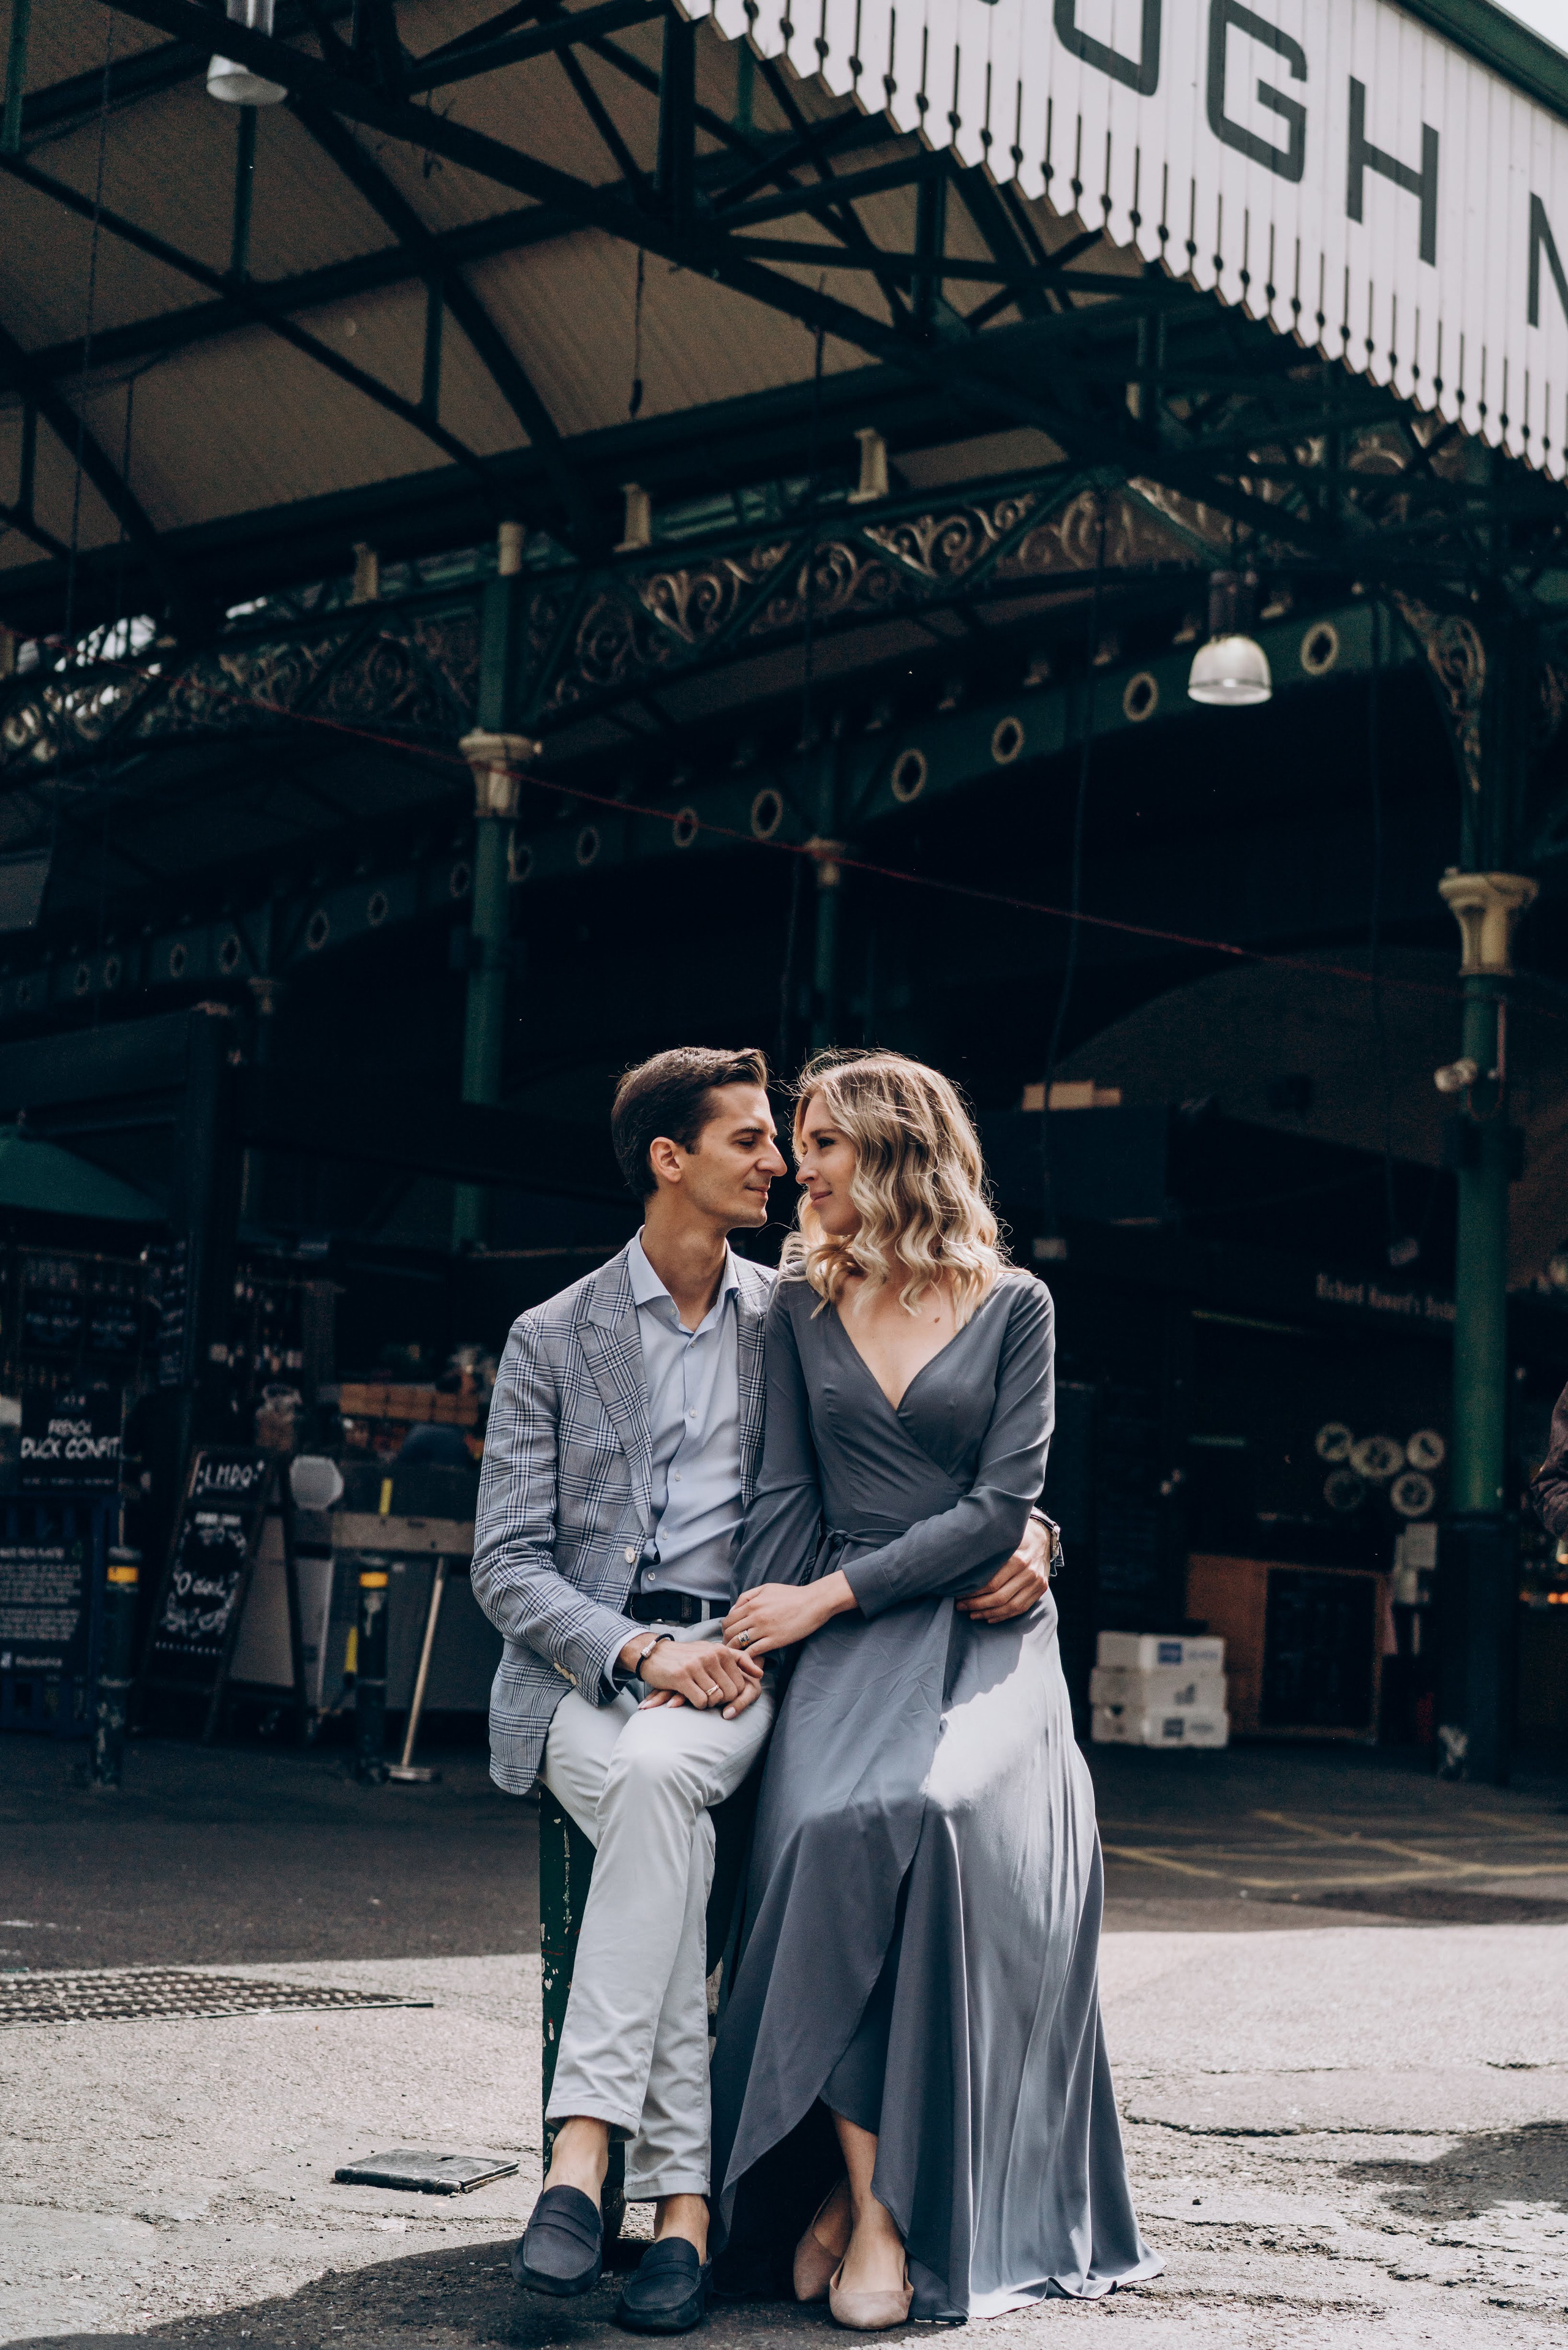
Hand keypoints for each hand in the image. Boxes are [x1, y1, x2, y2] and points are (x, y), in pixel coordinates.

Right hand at [625, 1635, 761, 1719]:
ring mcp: (697, 1665)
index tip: (720, 1691)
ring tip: (698, 1694)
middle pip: (731, 1693)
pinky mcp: (682, 1677)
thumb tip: (761, 1672)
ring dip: (708, 1703)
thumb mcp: (712, 1651)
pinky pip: (701, 1701)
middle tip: (708, 1695)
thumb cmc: (686, 1656)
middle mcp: (711, 1656)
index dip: (733, 1694)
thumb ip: (738, 1659)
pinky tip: (688, 1696)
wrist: (654, 1653)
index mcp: (721, 1650)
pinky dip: (697, 1704)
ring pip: (716, 1699)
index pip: (742, 1683)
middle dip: (722, 1700)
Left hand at [723, 1572, 854, 1660]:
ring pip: (739, 1643)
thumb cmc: (791, 1595)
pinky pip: (753, 1651)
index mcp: (752, 1604)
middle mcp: (755, 1616)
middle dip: (727, 1641)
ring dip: (735, 1651)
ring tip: (737, 1655)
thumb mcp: (766, 1588)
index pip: (728, 1620)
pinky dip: (748, 1657)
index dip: (725, 1630)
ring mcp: (764, 1629)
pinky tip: (749, 1659)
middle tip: (730, 1648)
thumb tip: (733, 1609)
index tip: (728, 1636)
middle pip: (730, 1632)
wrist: (813, 1603)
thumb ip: (747, 1597)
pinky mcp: (774, 1641)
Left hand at [957, 1514, 1052, 1622]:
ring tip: (973, 1615)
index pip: (991, 1583)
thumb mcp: (1002, 1539)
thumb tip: (961, 1568)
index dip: (973, 1593)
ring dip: (989, 1613)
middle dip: (977, 1605)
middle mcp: (1028, 1572)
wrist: (1043, 1537)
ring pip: (1010, 1606)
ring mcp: (1037, 1582)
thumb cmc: (1015, 1537)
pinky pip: (1021, 1608)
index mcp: (1017, 1559)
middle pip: (1000, 1597)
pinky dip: (1004, 1616)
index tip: (959, 1594)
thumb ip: (987, 1553)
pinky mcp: (1041, 1589)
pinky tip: (990, 1617)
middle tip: (961, 1606)